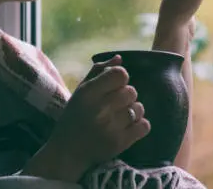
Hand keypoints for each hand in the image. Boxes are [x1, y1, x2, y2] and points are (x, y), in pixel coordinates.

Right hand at [23, 55, 149, 182]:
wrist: (67, 153)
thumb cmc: (74, 118)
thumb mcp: (80, 91)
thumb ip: (99, 71)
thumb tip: (120, 58)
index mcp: (88, 93)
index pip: (120, 74)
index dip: (121, 78)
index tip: (113, 86)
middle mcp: (99, 109)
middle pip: (132, 91)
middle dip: (126, 96)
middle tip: (115, 105)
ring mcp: (110, 127)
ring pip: (139, 108)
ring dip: (133, 112)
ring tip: (120, 117)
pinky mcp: (119, 143)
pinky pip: (144, 126)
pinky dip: (140, 126)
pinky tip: (128, 128)